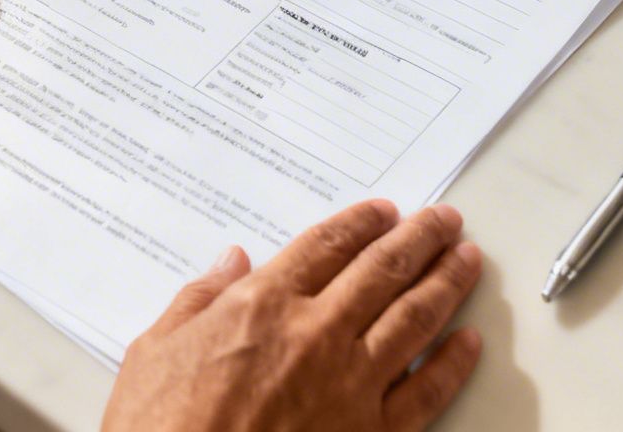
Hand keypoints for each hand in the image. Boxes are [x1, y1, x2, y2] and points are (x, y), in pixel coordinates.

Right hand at [103, 200, 484, 431]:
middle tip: (443, 221)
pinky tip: (468, 341)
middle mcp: (316, 335)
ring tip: (467, 259)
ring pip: (415, 317)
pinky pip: (428, 391)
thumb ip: (195, 301)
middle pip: (383, 270)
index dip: (361, 222)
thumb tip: (226, 264)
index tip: (383, 213)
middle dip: (420, 238)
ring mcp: (351, 385)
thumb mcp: (153, 352)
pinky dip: (454, 362)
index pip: (327, 246)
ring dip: (447, 281)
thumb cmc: (161, 431)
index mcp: (263, 306)